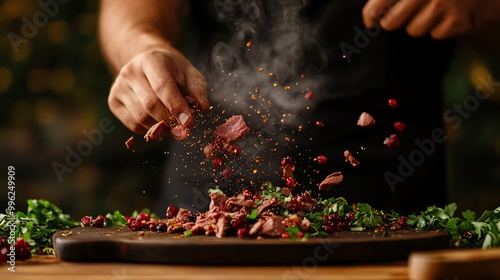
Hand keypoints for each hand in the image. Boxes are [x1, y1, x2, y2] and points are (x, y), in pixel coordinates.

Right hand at [108, 47, 209, 134]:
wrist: (146, 62)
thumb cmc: (172, 69)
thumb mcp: (189, 73)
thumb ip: (197, 90)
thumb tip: (203, 108)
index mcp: (150, 60)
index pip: (163, 87)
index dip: (177, 107)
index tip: (189, 123)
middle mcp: (130, 72)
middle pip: (151, 105)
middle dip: (170, 121)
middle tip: (184, 130)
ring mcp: (118, 86)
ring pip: (141, 118)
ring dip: (160, 127)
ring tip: (172, 125)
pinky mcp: (113, 101)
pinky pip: (133, 124)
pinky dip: (149, 129)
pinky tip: (158, 122)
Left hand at [362, 0, 479, 38]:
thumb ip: (384, 0)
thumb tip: (369, 19)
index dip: (372, 13)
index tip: (370, 22)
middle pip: (391, 22)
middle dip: (393, 23)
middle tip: (404, 15)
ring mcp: (444, 4)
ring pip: (413, 30)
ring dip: (419, 25)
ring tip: (432, 12)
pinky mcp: (456, 21)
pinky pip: (433, 35)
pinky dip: (437, 30)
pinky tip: (447, 17)